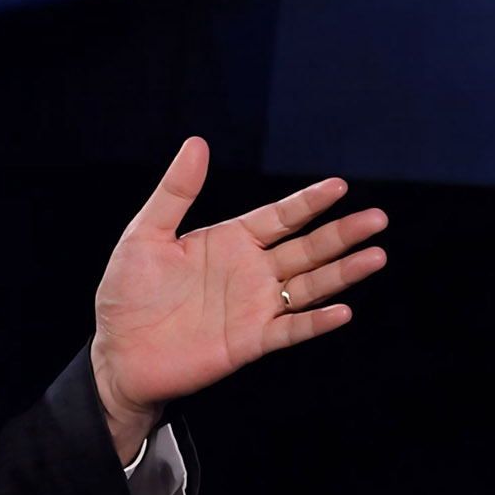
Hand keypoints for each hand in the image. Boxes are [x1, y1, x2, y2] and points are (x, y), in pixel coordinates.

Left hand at [89, 138, 387, 455]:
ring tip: (375, 255)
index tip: (340, 185)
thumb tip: (197, 142)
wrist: (117, 352)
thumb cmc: (127, 293)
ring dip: (342, 272)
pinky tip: (342, 310)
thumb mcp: (145, 234)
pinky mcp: (250, 341)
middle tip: (377, 218)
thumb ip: (175, 192)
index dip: (309, 202)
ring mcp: (254, 306)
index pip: (280, 216)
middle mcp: (250, 271)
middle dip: (341, 233)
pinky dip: (316, 322)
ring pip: (309, 285)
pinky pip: (290, 330)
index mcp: (229, 241)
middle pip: (306, 248)